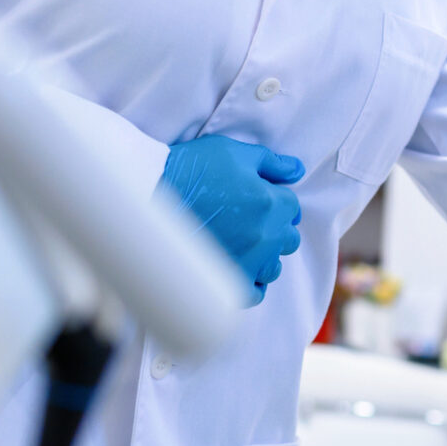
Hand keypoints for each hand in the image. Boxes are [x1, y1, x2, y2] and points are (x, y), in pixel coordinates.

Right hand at [158, 134, 303, 306]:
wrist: (150, 194)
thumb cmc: (191, 170)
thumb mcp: (234, 152)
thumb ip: (271, 162)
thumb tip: (296, 170)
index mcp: (271, 204)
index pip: (292, 208)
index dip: (276, 200)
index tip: (257, 199)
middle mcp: (264, 237)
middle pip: (287, 238)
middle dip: (273, 227)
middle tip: (246, 219)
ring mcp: (247, 262)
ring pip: (273, 266)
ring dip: (264, 255)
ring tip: (239, 243)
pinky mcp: (226, 283)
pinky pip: (254, 293)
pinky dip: (251, 282)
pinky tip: (237, 267)